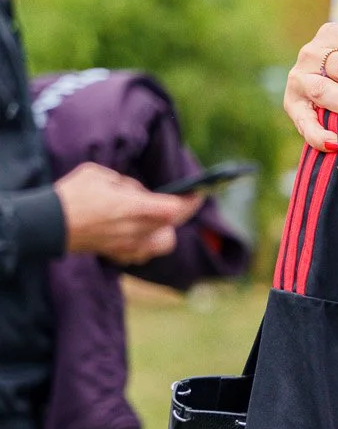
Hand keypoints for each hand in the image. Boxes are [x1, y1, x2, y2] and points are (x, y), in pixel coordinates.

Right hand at [54, 163, 199, 264]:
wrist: (49, 224)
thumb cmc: (73, 195)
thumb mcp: (100, 174)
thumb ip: (126, 184)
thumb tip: (139, 194)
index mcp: (134, 207)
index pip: (175, 208)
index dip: (191, 200)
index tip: (198, 192)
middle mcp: (136, 230)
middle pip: (174, 226)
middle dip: (180, 213)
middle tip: (179, 201)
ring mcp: (128, 246)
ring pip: (163, 242)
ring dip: (166, 229)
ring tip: (157, 216)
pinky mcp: (119, 254)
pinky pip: (145, 252)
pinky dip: (148, 242)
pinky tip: (140, 230)